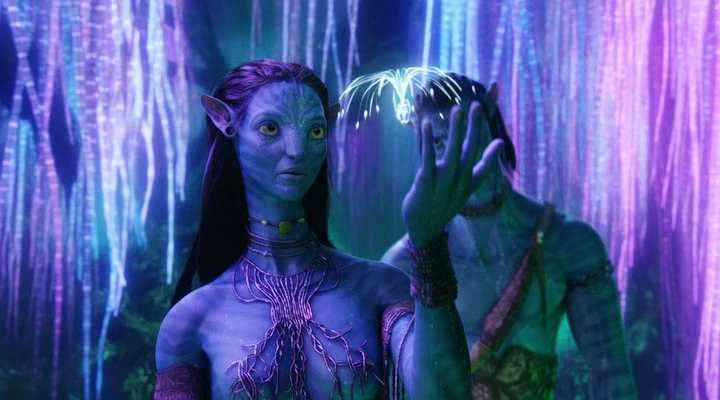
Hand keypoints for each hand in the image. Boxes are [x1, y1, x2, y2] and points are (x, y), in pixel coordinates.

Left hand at [402, 101, 503, 247]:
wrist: (425, 230)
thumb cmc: (445, 203)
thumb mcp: (467, 186)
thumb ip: (483, 165)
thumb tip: (500, 143)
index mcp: (470, 181)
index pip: (486, 159)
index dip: (493, 141)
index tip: (500, 131)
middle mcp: (460, 181)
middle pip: (471, 151)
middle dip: (475, 128)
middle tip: (477, 105)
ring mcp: (443, 183)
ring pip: (452, 154)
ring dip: (456, 131)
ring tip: (457, 109)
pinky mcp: (424, 183)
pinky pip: (427, 160)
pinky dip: (427, 142)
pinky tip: (425, 124)